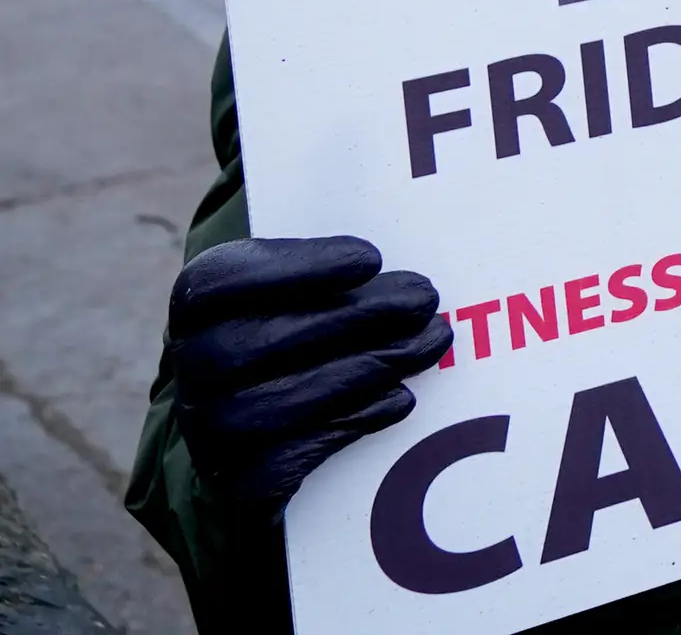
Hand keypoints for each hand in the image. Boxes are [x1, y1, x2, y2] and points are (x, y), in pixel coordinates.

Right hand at [168, 237, 453, 513]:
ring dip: (366, 369)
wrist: (259, 427)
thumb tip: (403, 259)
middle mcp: (191, 367)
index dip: (294, 270)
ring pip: (277, 404)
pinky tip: (400, 397)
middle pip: (254, 345)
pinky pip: (293, 456)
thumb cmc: (298, 329)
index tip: (371, 258)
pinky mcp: (239, 480)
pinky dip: (354, 422)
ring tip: (430, 342)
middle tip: (424, 299)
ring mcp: (208, 429)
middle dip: (352, 319)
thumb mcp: (303, 283)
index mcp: (196, 304)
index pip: (220, 283)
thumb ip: (335, 265)